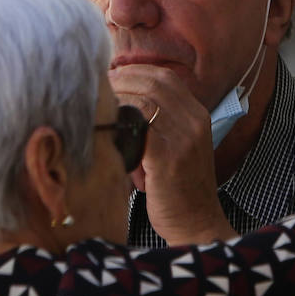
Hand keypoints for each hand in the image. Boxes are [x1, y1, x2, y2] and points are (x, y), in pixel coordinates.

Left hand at [108, 64, 236, 243]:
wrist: (196, 223)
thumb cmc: (178, 188)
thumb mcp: (177, 147)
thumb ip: (158, 124)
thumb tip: (119, 103)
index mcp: (198, 115)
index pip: (165, 77)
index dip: (134, 72)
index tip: (110, 77)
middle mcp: (195, 122)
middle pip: (153, 83)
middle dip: (120, 80)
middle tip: (97, 89)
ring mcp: (184, 139)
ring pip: (143, 101)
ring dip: (115, 101)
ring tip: (98, 109)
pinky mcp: (169, 159)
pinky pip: (139, 128)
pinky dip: (119, 125)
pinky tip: (105, 132)